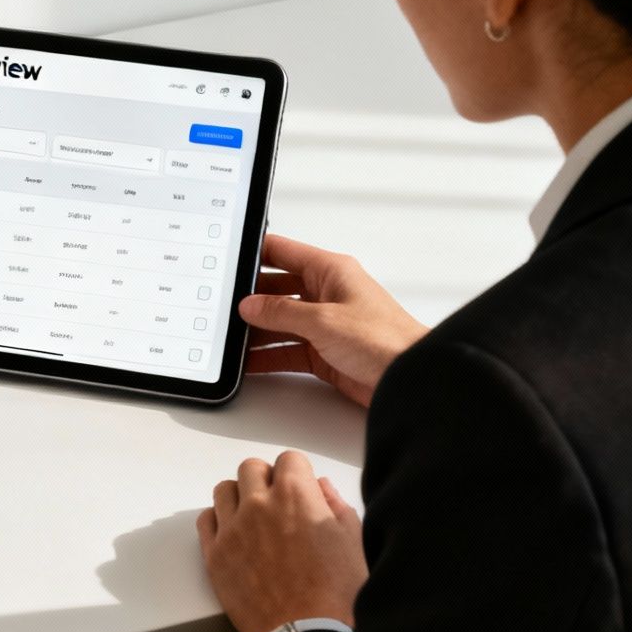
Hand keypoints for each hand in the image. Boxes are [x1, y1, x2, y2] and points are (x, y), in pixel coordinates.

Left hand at [197, 452, 366, 631]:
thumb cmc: (335, 594)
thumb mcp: (352, 541)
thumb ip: (335, 506)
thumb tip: (320, 488)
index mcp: (296, 495)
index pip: (288, 459)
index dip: (298, 473)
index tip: (300, 488)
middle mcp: (258, 504)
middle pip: (251, 468)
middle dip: (266, 479)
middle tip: (277, 502)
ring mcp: (232, 529)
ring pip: (224, 490)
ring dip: (240, 497)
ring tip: (253, 517)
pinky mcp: (214, 555)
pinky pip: (205, 520)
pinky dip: (218, 520)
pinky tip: (233, 533)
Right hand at [238, 234, 428, 406]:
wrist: (409, 379)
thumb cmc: (386, 340)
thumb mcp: (323, 320)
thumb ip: (281, 313)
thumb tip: (250, 306)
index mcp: (331, 271)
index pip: (283, 252)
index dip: (254, 252)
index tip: (229, 258)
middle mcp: (327, 294)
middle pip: (277, 289)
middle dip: (251, 299)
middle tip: (222, 307)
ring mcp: (325, 324)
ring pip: (280, 322)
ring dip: (257, 331)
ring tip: (230, 337)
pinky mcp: (325, 353)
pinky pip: (288, 350)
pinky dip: (268, 356)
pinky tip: (249, 361)